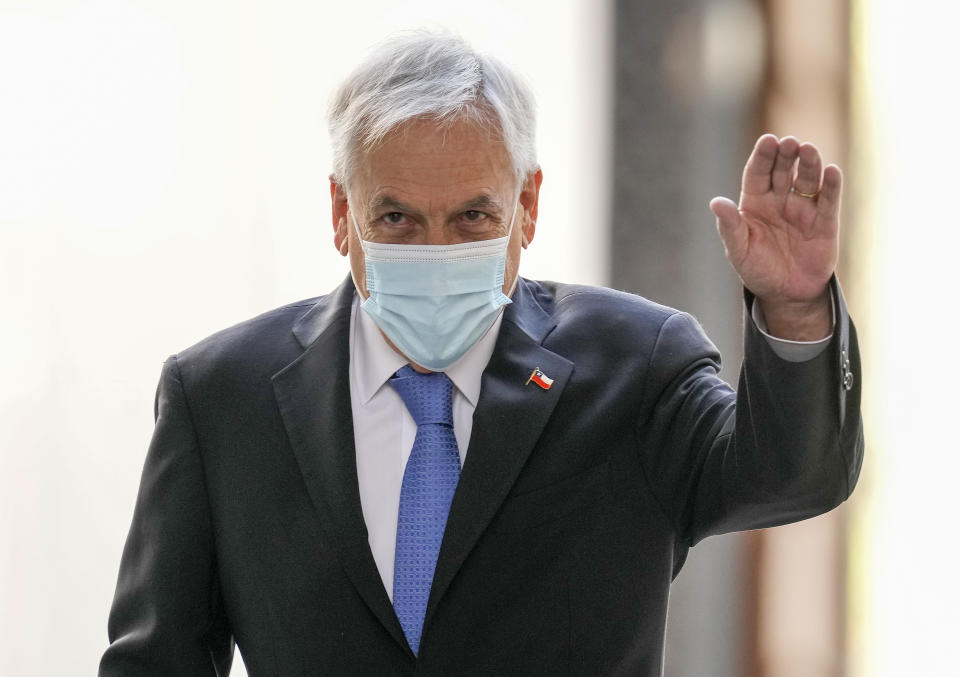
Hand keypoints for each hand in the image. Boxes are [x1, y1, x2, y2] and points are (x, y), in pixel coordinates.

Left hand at [710, 134, 840, 340]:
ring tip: (808, 149)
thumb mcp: (739, 251)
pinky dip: (832, 185)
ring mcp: (803, 209)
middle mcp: (780, 200)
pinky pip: (828, 200)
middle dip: (786, 155)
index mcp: (755, 203)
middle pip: (783, 171)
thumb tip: (716, 202)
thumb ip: (730, 227)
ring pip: (807, 180)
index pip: (757, 173)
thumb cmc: (757, 270)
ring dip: (809, 163)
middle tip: (789, 142)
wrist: (785, 295)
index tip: (767, 140)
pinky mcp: (825, 222)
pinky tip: (832, 171)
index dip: (762, 156)